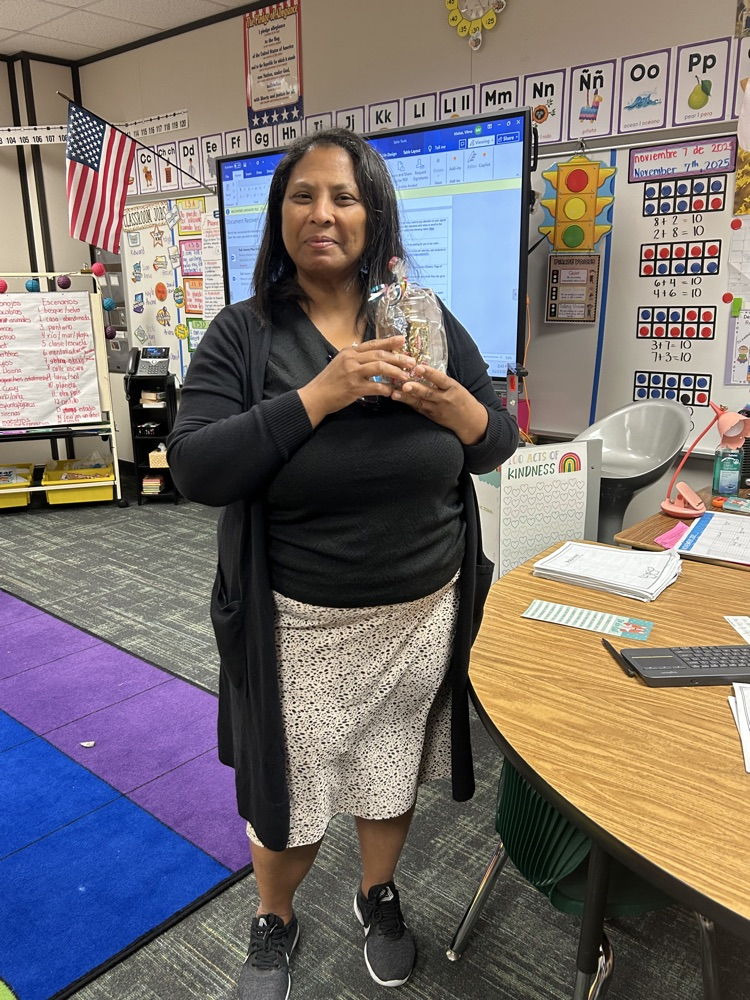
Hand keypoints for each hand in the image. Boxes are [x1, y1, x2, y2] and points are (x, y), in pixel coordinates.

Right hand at [298, 335, 417, 425]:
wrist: (315, 396)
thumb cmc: (329, 381)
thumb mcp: (341, 363)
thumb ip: (356, 358)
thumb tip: (374, 356)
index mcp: (350, 352)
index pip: (373, 344)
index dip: (389, 342)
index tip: (403, 340)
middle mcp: (351, 359)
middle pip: (380, 354)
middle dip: (398, 358)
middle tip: (411, 362)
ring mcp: (352, 373)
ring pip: (380, 367)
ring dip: (395, 372)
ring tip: (406, 376)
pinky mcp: (354, 388)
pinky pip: (375, 387)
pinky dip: (386, 389)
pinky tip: (392, 392)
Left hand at [391, 365, 488, 444]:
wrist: (470, 421)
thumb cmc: (462, 400)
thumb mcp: (456, 387)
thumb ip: (441, 380)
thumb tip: (423, 368)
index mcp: (453, 388)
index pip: (441, 379)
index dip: (430, 373)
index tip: (419, 367)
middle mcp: (445, 399)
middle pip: (428, 393)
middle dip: (415, 388)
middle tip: (404, 384)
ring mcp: (437, 409)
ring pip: (420, 402)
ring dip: (406, 398)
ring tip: (395, 393)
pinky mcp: (431, 416)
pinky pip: (418, 408)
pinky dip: (408, 403)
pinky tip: (399, 399)